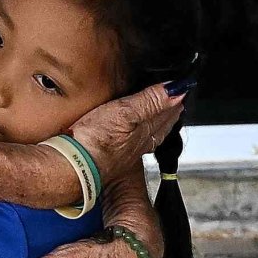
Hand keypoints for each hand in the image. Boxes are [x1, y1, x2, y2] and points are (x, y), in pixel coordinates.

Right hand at [64, 76, 191, 186]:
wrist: (74, 168)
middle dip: (168, 113)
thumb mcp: (126, 113)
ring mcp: (123, 152)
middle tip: (175, 102)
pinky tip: (127, 135)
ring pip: (146, 135)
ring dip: (154, 124)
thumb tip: (176, 91)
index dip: (174, 100)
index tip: (182, 89)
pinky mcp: (108, 156)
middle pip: (159, 126)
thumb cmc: (97, 141)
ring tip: (158, 117)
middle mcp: (137, 144)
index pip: (166, 113)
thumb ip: (151, 101)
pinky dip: (135, 135)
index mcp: (145, 132)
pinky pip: (129, 142)